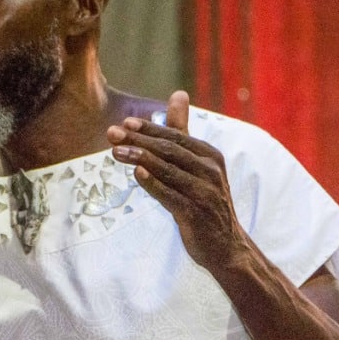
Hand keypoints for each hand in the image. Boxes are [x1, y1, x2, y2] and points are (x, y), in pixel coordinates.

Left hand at [106, 91, 247, 269]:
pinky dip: (154, 184)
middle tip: (112, 133)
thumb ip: (184, 130)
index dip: (149, 128)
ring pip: (169, 170)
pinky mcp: (196, 214)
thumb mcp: (198, 163)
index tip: (125, 122)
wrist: (226, 246)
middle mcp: (210, 171)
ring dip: (141, 159)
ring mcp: (204, 193)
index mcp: (209, 156)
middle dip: (139, 139)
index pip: (175, 136)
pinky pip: (172, 196)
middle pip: (170, 150)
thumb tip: (178, 94)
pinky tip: (137, 174)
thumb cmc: (205, 200)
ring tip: (116, 151)